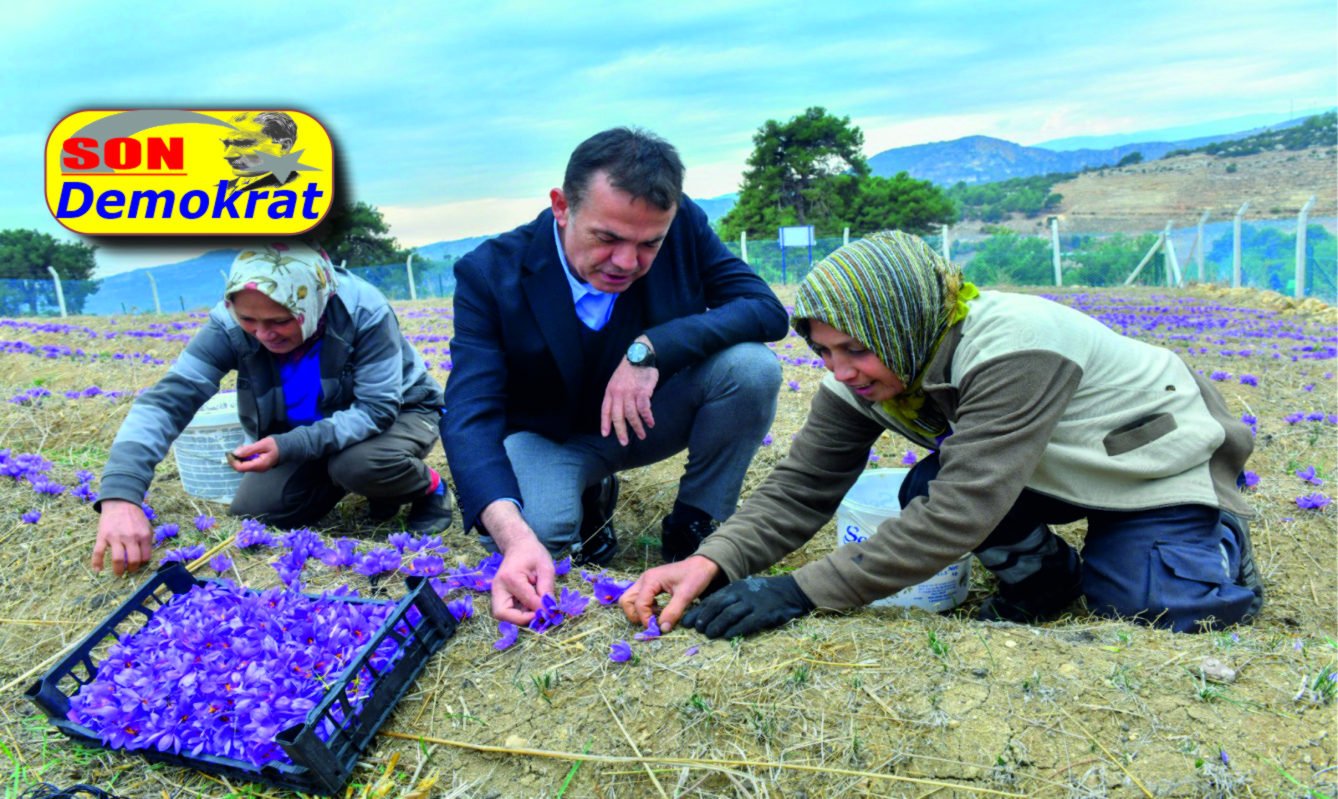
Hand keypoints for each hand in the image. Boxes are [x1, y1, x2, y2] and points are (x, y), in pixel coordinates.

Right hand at [92, 499, 153, 576]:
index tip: (138, 564)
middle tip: (129, 570)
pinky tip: (98, 570)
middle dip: (132, 569)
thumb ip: (146, 540)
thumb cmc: (134, 516)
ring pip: (118, 559)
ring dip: (118, 570)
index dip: (142, 563)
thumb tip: (144, 557)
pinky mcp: (103, 536)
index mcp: (143, 536)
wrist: (120, 502)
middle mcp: (130, 537)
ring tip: (119, 573)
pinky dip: (97, 563)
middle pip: (133, 560)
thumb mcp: (147, 526)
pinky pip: (98, 552)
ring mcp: (116, 537)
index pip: (145, 557)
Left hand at [230, 437, 278, 472]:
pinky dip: (244, 457)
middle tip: (239, 447)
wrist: (286, 448)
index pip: (241, 467)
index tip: (229, 453)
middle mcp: (258, 469)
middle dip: (236, 458)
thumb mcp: (262, 444)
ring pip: (243, 465)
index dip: (233, 461)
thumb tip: (236, 453)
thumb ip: (249, 449)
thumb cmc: (275, 445)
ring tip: (243, 447)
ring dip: (240, 457)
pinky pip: (248, 463)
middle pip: (241, 467)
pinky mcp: (258, 465)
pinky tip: (247, 450)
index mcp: (259, 465)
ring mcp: (258, 468)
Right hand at [490, 537, 556, 625]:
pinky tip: (531, 606)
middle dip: (522, 619)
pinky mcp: (498, 595)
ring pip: (502, 615)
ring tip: (536, 610)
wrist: (518, 545)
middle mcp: (499, 586)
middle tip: (539, 616)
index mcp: (511, 577)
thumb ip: (547, 588)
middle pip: (503, 614)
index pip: (527, 601)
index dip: (541, 610)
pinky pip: (506, 610)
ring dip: (520, 617)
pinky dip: (518, 613)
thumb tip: (550, 608)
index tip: (552, 612)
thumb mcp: (546, 567)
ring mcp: (496, 591)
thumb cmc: (533, 553)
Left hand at [601, 338, 657, 445]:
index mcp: (610, 391)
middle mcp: (618, 394)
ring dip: (637, 427)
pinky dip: (647, 418)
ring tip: (641, 435)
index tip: (606, 434)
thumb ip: (615, 394)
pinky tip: (650, 423)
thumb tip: (618, 410)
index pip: (605, 410)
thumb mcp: (616, 381)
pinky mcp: (642, 392)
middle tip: (623, 443)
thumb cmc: (628, 369)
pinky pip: (644, 409)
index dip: (605, 423)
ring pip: (631, 415)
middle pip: (618, 416)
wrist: (639, 356)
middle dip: (620, 431)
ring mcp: (630, 393)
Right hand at [620, 555, 720, 632]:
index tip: (656, 628)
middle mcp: (644, 579)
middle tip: (650, 622)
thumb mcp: (686, 595)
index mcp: (651, 580)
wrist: (702, 565)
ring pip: (630, 599)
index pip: (639, 604)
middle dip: (635, 615)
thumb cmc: (695, 576)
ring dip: (639, 611)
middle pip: (626, 600)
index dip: (645, 618)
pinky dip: (644, 607)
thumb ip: (673, 612)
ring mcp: (646, 581)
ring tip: (655, 614)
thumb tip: (662, 628)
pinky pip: (639, 598)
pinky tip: (658, 608)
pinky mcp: (650, 585)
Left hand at [681, 574, 814, 639]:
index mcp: (735, 588)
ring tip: (709, 635)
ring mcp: (753, 603)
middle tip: (697, 630)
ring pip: (729, 613)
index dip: (698, 611)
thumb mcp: (745, 592)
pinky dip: (736, 629)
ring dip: (717, 625)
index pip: (712, 599)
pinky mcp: (764, 613)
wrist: (792, 591)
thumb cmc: (765, 594)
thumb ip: (730, 600)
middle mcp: (741, 594)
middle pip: (717, 605)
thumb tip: (708, 614)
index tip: (687, 622)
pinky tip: (727, 636)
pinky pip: (747, 622)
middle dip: (704, 618)